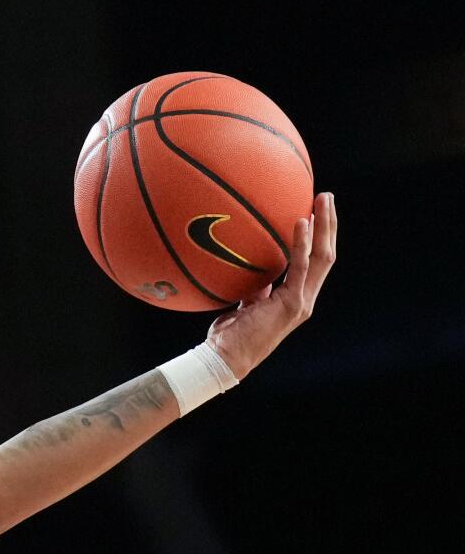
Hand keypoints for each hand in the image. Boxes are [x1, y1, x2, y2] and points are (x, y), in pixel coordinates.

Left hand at [207, 191, 336, 377]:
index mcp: (295, 297)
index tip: (316, 211)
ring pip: (322, 257)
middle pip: (326, 254)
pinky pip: (300, 267)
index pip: (315, 262)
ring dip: (324, 226)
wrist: (224, 358)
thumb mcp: (245, 306)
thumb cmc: (229, 335)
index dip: (319, 237)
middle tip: (326, 196)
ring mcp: (301, 301)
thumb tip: (255, 272)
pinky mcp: (292, 304)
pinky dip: (302, 244)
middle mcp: (304, 298)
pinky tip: (301, 222)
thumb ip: (256, 288)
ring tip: (323, 199)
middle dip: (329, 224)